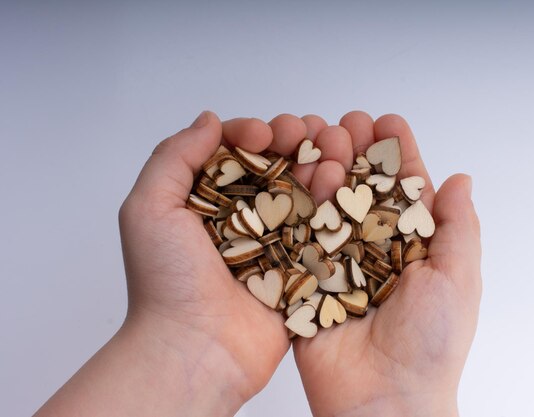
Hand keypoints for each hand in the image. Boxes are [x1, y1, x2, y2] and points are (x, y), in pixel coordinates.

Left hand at [35, 112, 310, 416]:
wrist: (198, 347)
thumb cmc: (166, 282)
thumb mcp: (149, 209)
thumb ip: (174, 157)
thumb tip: (210, 120)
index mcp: (208, 200)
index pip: (237, 152)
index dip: (253, 133)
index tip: (263, 135)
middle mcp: (244, 216)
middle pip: (278, 165)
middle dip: (296, 141)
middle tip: (310, 133)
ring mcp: (276, 239)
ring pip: (306, 189)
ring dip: (321, 163)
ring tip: (333, 152)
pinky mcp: (302, 264)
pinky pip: (323, 226)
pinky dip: (335, 201)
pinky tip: (342, 182)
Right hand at [292, 112, 481, 416]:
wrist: (382, 399)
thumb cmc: (431, 346)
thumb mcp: (458, 280)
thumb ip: (457, 228)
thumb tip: (461, 179)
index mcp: (411, 246)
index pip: (403, 188)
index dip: (395, 153)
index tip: (387, 121)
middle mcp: (373, 248)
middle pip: (362, 187)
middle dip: (355, 151)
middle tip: (347, 124)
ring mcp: (337, 261)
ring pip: (328, 203)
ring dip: (327, 168)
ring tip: (325, 141)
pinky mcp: (304, 278)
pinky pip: (298, 235)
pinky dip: (297, 204)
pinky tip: (298, 175)